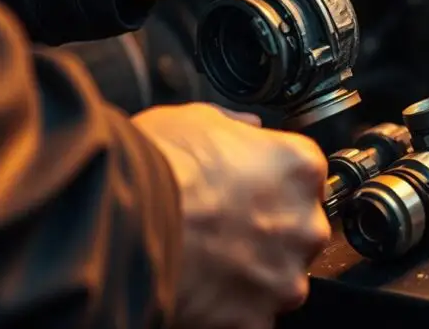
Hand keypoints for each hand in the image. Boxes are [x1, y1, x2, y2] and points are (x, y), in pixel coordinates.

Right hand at [132, 103, 330, 328]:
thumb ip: (235, 127)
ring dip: (252, 274)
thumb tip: (247, 130)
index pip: (302, 179)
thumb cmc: (158, 167)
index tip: (247, 191)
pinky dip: (230, 310)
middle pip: (297, 231)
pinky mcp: (256, 319)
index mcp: (299, 168)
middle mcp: (305, 224)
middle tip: (222, 228)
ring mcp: (284, 276)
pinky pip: (251, 317)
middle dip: (267, 232)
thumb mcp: (197, 120)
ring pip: (279, 278)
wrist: (123, 221)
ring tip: (206, 262)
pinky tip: (200, 292)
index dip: (269, 185)